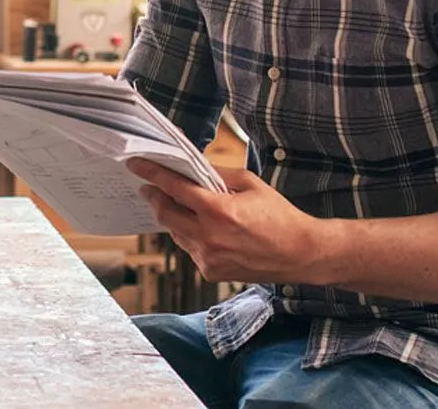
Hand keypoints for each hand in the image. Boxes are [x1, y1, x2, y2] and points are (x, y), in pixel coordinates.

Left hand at [128, 160, 330, 284]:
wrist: (301, 254)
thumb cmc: (280, 216)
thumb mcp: (251, 184)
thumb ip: (217, 174)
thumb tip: (192, 167)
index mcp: (218, 210)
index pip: (174, 188)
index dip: (152, 174)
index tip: (135, 165)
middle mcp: (208, 237)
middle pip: (164, 213)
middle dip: (155, 197)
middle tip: (151, 186)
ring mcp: (207, 258)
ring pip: (175, 233)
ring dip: (173, 217)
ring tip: (181, 206)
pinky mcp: (210, 272)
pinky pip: (189, 249)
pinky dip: (190, 236)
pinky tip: (203, 228)